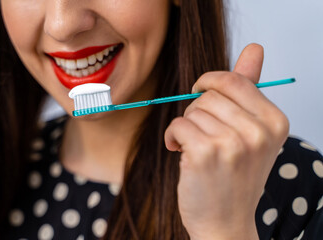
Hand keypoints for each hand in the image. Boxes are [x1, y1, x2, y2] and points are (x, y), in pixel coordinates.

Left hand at [164, 44, 288, 239]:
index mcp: (274, 121)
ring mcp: (232, 143)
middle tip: (203, 134)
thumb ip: (250, 89)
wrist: (224, 223)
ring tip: (195, 148)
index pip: (234, 80)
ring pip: (191, 110)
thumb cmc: (234, 177)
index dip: (210, 83)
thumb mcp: (251, 133)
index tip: (202, 93)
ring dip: (186, 126)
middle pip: (209, 94)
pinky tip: (179, 151)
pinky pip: (177, 124)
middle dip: (198, 111)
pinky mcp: (204, 154)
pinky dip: (172, 136)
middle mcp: (258, 131)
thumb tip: (254, 49)